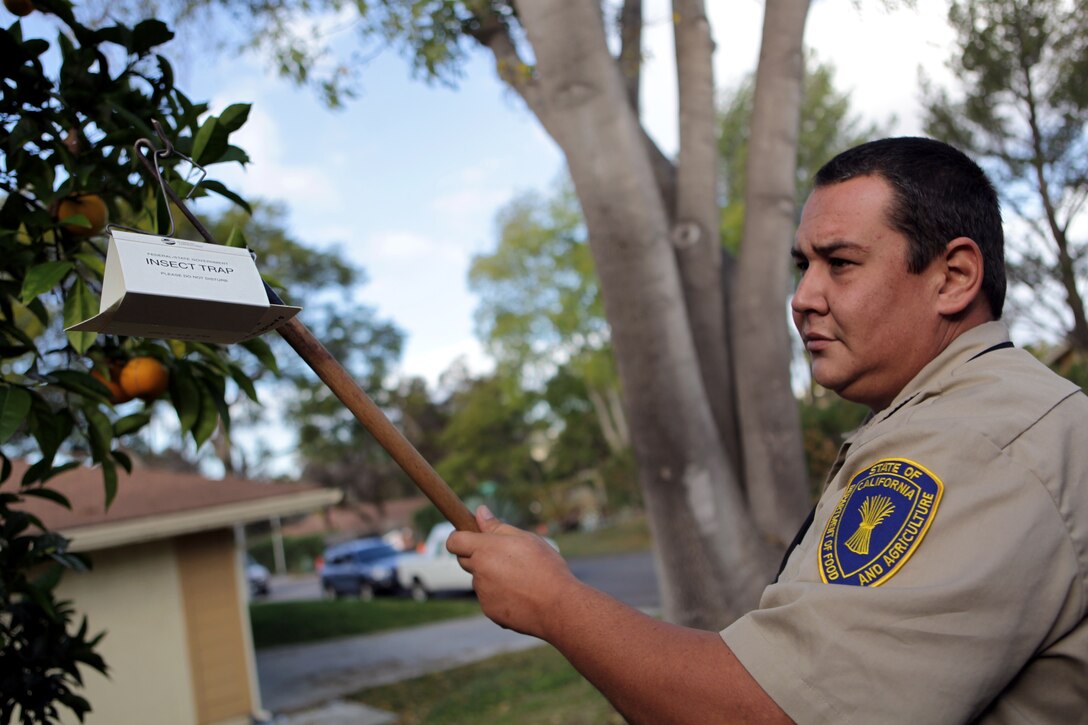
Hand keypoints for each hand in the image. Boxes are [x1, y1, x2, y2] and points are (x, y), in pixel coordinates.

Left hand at [447, 506, 579, 638]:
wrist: (558, 606)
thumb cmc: (545, 568)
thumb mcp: (525, 539)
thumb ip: (498, 526)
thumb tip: (480, 512)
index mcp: (485, 550)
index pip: (454, 541)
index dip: (459, 537)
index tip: (470, 536)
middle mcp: (479, 572)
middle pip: (465, 561)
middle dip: (478, 556)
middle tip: (504, 557)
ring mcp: (483, 594)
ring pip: (481, 580)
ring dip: (492, 577)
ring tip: (521, 578)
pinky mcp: (490, 611)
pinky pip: (490, 598)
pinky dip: (500, 595)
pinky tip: (522, 595)